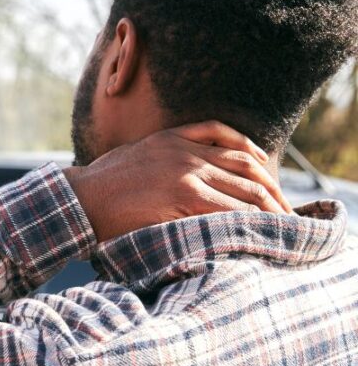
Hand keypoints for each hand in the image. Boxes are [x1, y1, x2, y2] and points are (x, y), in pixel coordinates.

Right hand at [63, 120, 292, 242]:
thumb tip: (180, 176)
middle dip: (270, 189)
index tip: (267, 179)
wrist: (80, 198)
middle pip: (246, 165)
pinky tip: (256, 228)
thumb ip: (162, 156)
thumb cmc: (99, 185)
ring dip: (267, 208)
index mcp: (173, 137)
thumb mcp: (133, 156)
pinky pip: (227, 207)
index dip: (256, 160)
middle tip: (284, 209)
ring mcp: (186, 172)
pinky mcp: (183, 196)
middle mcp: (185, 151)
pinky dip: (246, 218)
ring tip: (280, 224)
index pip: (231, 140)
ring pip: (243, 188)